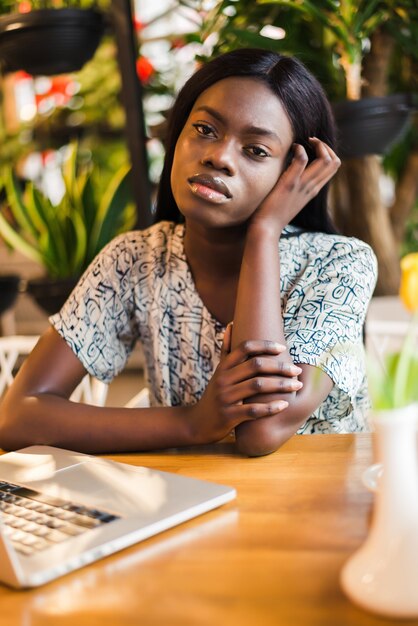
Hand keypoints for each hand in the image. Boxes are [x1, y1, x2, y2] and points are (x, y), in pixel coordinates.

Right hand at [185, 324, 302, 443]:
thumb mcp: (219, 372)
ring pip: (257, 386)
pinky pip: (253, 410)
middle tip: (297, 370)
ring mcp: (225, 397)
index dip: (265, 345)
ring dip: (281, 385)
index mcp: (223, 367)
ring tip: (297, 386)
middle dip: (280, 367)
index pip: (245, 348)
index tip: (283, 348)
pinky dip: (271, 407)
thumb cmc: (215, 395)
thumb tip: (231, 324)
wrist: (199, 423)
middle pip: (255, 365)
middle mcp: (223, 379)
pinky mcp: (229, 415)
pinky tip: (284, 405)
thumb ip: (226, 350)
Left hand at [250, 137, 340, 232]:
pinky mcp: (290, 183)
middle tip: (311, 142)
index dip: (328, 153)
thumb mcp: (291, 199)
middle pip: (335, 162)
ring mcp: (302, 185)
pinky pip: (302, 160)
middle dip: (326, 146)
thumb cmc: (274, 214)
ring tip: (304, 142)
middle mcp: (312, 187)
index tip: (313, 148)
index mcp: (313, 190)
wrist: (266, 228)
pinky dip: (300, 149)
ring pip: (326, 160)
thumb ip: (296, 186)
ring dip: (318, 145)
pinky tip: (292, 148)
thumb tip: (292, 171)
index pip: (333, 168)